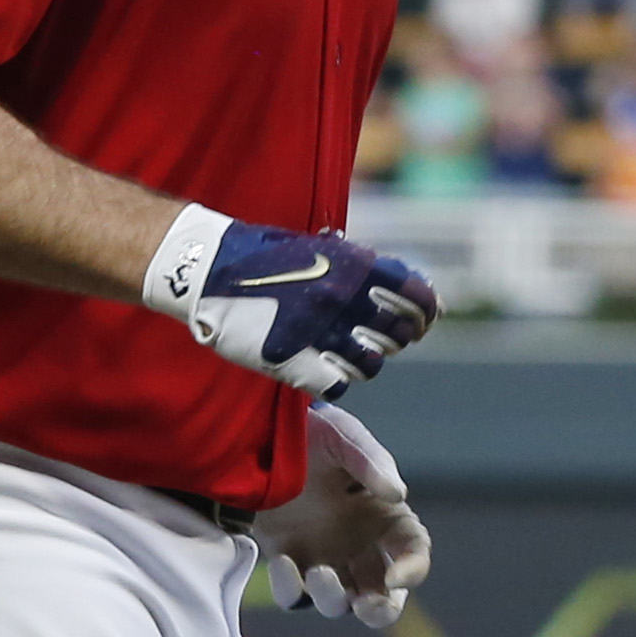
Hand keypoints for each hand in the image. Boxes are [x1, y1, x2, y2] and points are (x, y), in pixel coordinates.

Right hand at [147, 206, 438, 397]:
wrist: (209, 268)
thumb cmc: (268, 257)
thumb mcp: (323, 250)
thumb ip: (365, 271)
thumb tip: (414, 287)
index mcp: (355, 266)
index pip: (416, 297)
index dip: (425, 313)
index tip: (423, 322)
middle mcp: (344, 299)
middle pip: (398, 335)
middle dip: (396, 339)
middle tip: (381, 338)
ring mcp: (320, 332)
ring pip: (371, 366)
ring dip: (365, 362)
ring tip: (348, 353)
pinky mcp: (295, 362)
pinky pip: (337, 386)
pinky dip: (335, 381)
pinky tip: (323, 368)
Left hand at [254, 402, 430, 625]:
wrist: (259, 433)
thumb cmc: (313, 432)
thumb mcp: (344, 438)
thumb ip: (371, 463)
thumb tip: (397, 494)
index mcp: (384, 516)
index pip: (413, 551)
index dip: (413, 570)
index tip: (396, 576)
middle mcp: (358, 544)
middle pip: (383, 596)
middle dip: (381, 611)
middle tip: (367, 606)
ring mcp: (323, 556)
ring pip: (339, 603)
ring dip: (334, 599)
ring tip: (319, 573)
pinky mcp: (287, 560)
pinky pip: (293, 595)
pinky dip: (290, 588)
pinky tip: (281, 561)